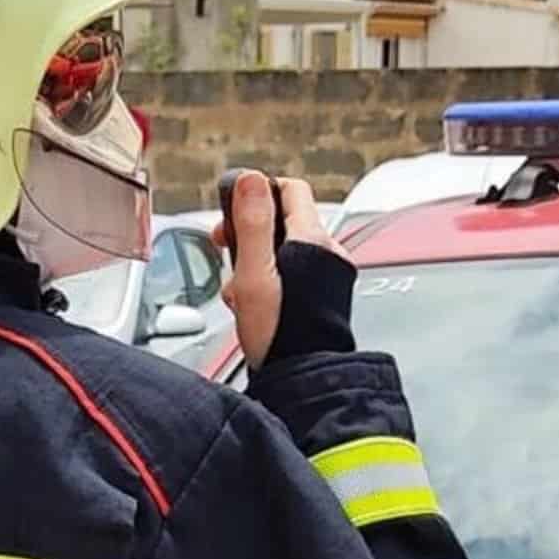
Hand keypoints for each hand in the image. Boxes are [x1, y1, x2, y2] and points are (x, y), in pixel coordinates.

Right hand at [213, 173, 348, 367]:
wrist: (304, 379)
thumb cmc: (280, 335)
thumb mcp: (254, 274)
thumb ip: (252, 223)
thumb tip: (251, 180)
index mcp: (312, 240)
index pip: (289, 188)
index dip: (258, 192)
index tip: (234, 211)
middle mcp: (328, 252)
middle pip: (285, 220)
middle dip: (250, 235)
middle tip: (227, 250)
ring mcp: (330, 275)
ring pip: (287, 250)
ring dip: (257, 263)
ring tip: (241, 289)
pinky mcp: (326, 296)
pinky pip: (296, 274)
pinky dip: (273, 281)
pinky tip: (257, 305)